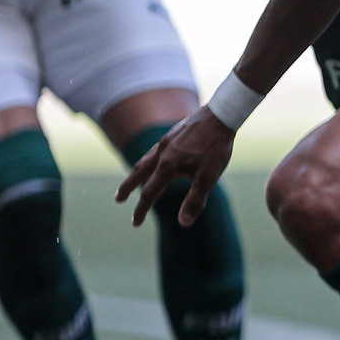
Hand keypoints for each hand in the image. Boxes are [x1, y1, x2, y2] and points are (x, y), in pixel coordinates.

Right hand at [117, 107, 233, 226]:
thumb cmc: (216, 148)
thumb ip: (195, 201)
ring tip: (134, 179)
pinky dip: (150, 158)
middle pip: (138, 173)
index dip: (142, 210)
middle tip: (118, 199)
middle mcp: (162, 153)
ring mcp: (166, 141)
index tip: (135, 223)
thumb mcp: (208, 177)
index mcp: (168, 167)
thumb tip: (183, 224)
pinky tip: (158, 158)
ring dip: (137, 172)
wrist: (221, 115)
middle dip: (127, 188)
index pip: (149, 193)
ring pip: (145, 159)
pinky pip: (155, 149)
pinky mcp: (173, 134)